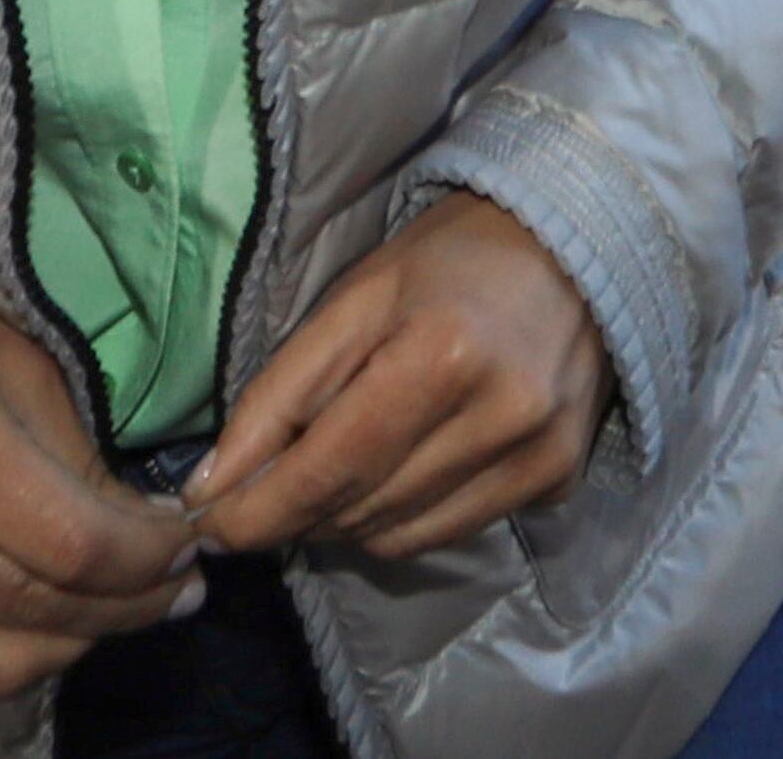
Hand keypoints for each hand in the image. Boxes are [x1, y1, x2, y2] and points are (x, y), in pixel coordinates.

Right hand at [0, 258, 196, 696]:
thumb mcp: (11, 353)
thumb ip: (73, 451)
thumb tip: (145, 529)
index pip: (72, 543)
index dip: (149, 560)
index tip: (192, 546)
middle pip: (41, 610)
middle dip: (131, 607)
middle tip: (180, 587)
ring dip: (76, 644)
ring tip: (122, 609)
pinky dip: (8, 645)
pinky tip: (48, 608)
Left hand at [185, 193, 609, 562]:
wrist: (577, 244)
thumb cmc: (452, 258)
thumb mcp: (355, 299)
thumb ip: (279, 393)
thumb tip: (211, 487)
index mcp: (441, 356)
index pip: (328, 468)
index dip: (257, 512)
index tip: (205, 525)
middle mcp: (500, 417)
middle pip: (359, 510)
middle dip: (293, 513)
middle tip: (259, 491)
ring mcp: (537, 456)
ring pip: (399, 537)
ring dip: (344, 519)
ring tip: (333, 471)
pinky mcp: (557, 479)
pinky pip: (449, 532)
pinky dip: (403, 516)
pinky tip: (398, 469)